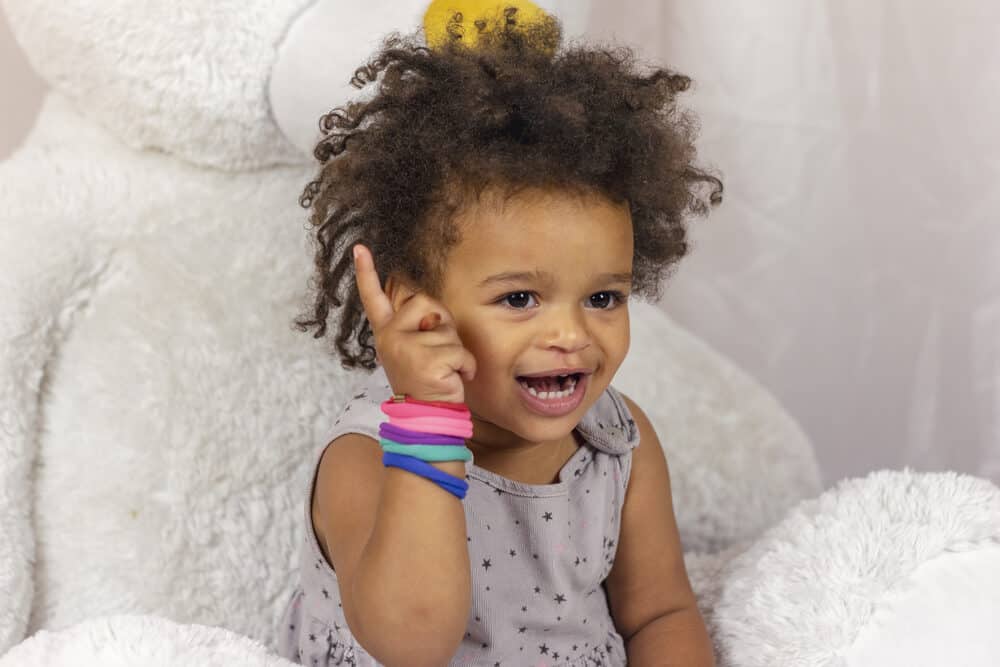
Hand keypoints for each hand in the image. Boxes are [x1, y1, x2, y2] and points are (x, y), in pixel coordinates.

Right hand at [353, 244, 475, 403]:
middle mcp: (391, 336)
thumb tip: (430, 313)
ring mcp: (406, 348)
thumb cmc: (424, 379)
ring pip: (448, 330)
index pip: (373, 297)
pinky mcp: (427, 360)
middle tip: (438, 351)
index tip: (360, 248)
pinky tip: (454, 379)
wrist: (424, 416)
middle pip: (425, 301)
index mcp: (386, 331)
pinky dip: (466, 366)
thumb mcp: (412, 348)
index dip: (366, 272)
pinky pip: (460, 352)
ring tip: (445, 370)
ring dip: (456, 350)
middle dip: (442, 322)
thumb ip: (415, 326)